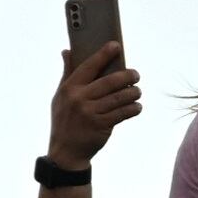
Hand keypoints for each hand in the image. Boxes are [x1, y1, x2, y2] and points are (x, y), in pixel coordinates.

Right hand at [49, 42, 140, 168]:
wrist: (66, 151)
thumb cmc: (64, 120)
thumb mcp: (60, 96)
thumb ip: (66, 74)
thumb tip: (67, 51)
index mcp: (69, 88)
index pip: (88, 66)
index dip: (103, 54)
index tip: (116, 45)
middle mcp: (79, 98)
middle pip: (110, 81)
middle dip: (128, 75)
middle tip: (136, 75)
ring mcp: (91, 112)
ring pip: (120, 97)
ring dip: (134, 93)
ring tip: (137, 92)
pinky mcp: (102, 125)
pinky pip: (124, 112)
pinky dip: (134, 108)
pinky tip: (136, 106)